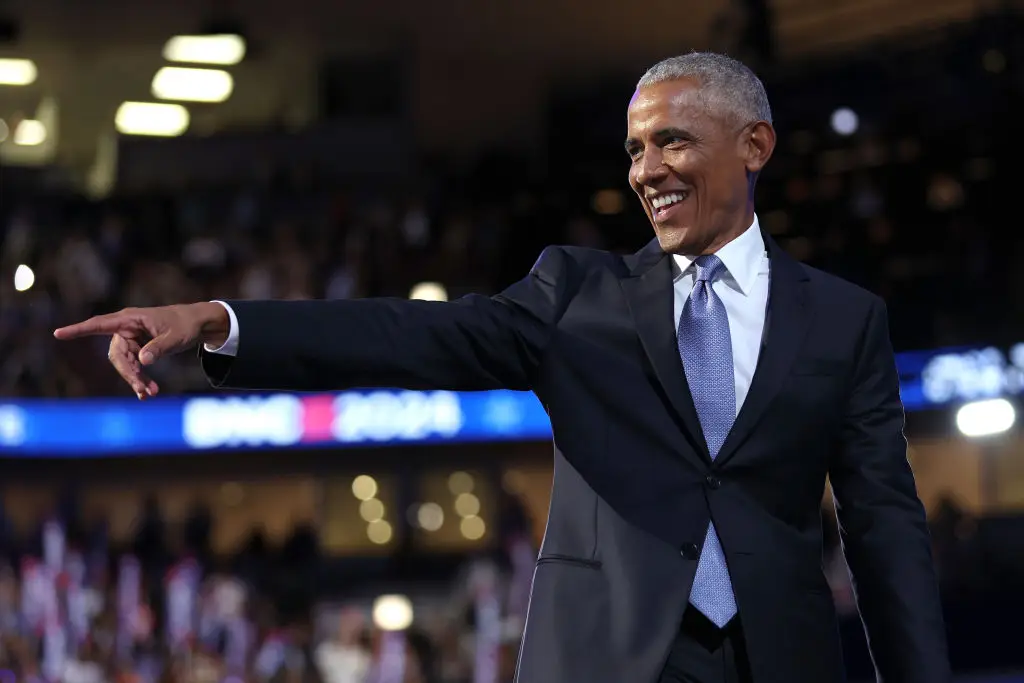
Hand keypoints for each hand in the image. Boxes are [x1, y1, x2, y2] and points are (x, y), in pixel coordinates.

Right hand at [53, 303, 229, 399]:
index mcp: (130, 319)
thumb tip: (141, 361)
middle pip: (116, 355)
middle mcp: (126, 328)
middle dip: (128, 374)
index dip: (78, 330)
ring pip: (124, 364)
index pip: (99, 324)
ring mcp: (130, 339)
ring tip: (151, 393)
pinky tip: (147, 393)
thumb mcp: (175, 337)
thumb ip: (158, 348)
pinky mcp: (136, 348)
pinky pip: (132, 366)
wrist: (196, 324)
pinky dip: (138, 379)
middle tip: (145, 390)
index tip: (58, 334)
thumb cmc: (185, 325)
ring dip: (135, 379)